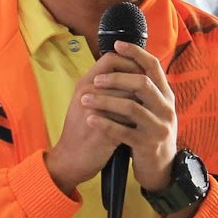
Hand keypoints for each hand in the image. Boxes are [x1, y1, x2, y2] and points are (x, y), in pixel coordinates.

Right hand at [44, 48, 133, 195]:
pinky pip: (128, 121)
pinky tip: (140, 125)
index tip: (139, 71)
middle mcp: (87, 94)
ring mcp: (95, 112)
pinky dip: (137, 122)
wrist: (69, 159)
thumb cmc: (81, 129)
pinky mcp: (104, 131)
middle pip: (125, 77)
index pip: (111, 59)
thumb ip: (103, 86)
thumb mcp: (86, 101)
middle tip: (148, 93)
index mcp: (84, 84)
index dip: (129, 62)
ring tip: (146, 109)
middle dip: (140, 86)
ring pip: (130, 98)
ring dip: (141, 104)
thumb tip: (130, 73)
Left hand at [79, 41, 178, 193]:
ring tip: (85, 100)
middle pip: (142, 83)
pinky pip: (123, 132)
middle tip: (96, 80)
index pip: (153, 66)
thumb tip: (125, 61)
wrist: (160, 167)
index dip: (136, 53)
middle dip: (116, 78)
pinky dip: (104, 124)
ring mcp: (158, 127)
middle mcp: (166, 108)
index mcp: (166, 95)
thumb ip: (143, 89)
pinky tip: (89, 119)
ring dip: (105, 101)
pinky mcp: (147, 145)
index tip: (117, 44)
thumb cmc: (150, 132)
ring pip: (131, 107)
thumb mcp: (153, 108)